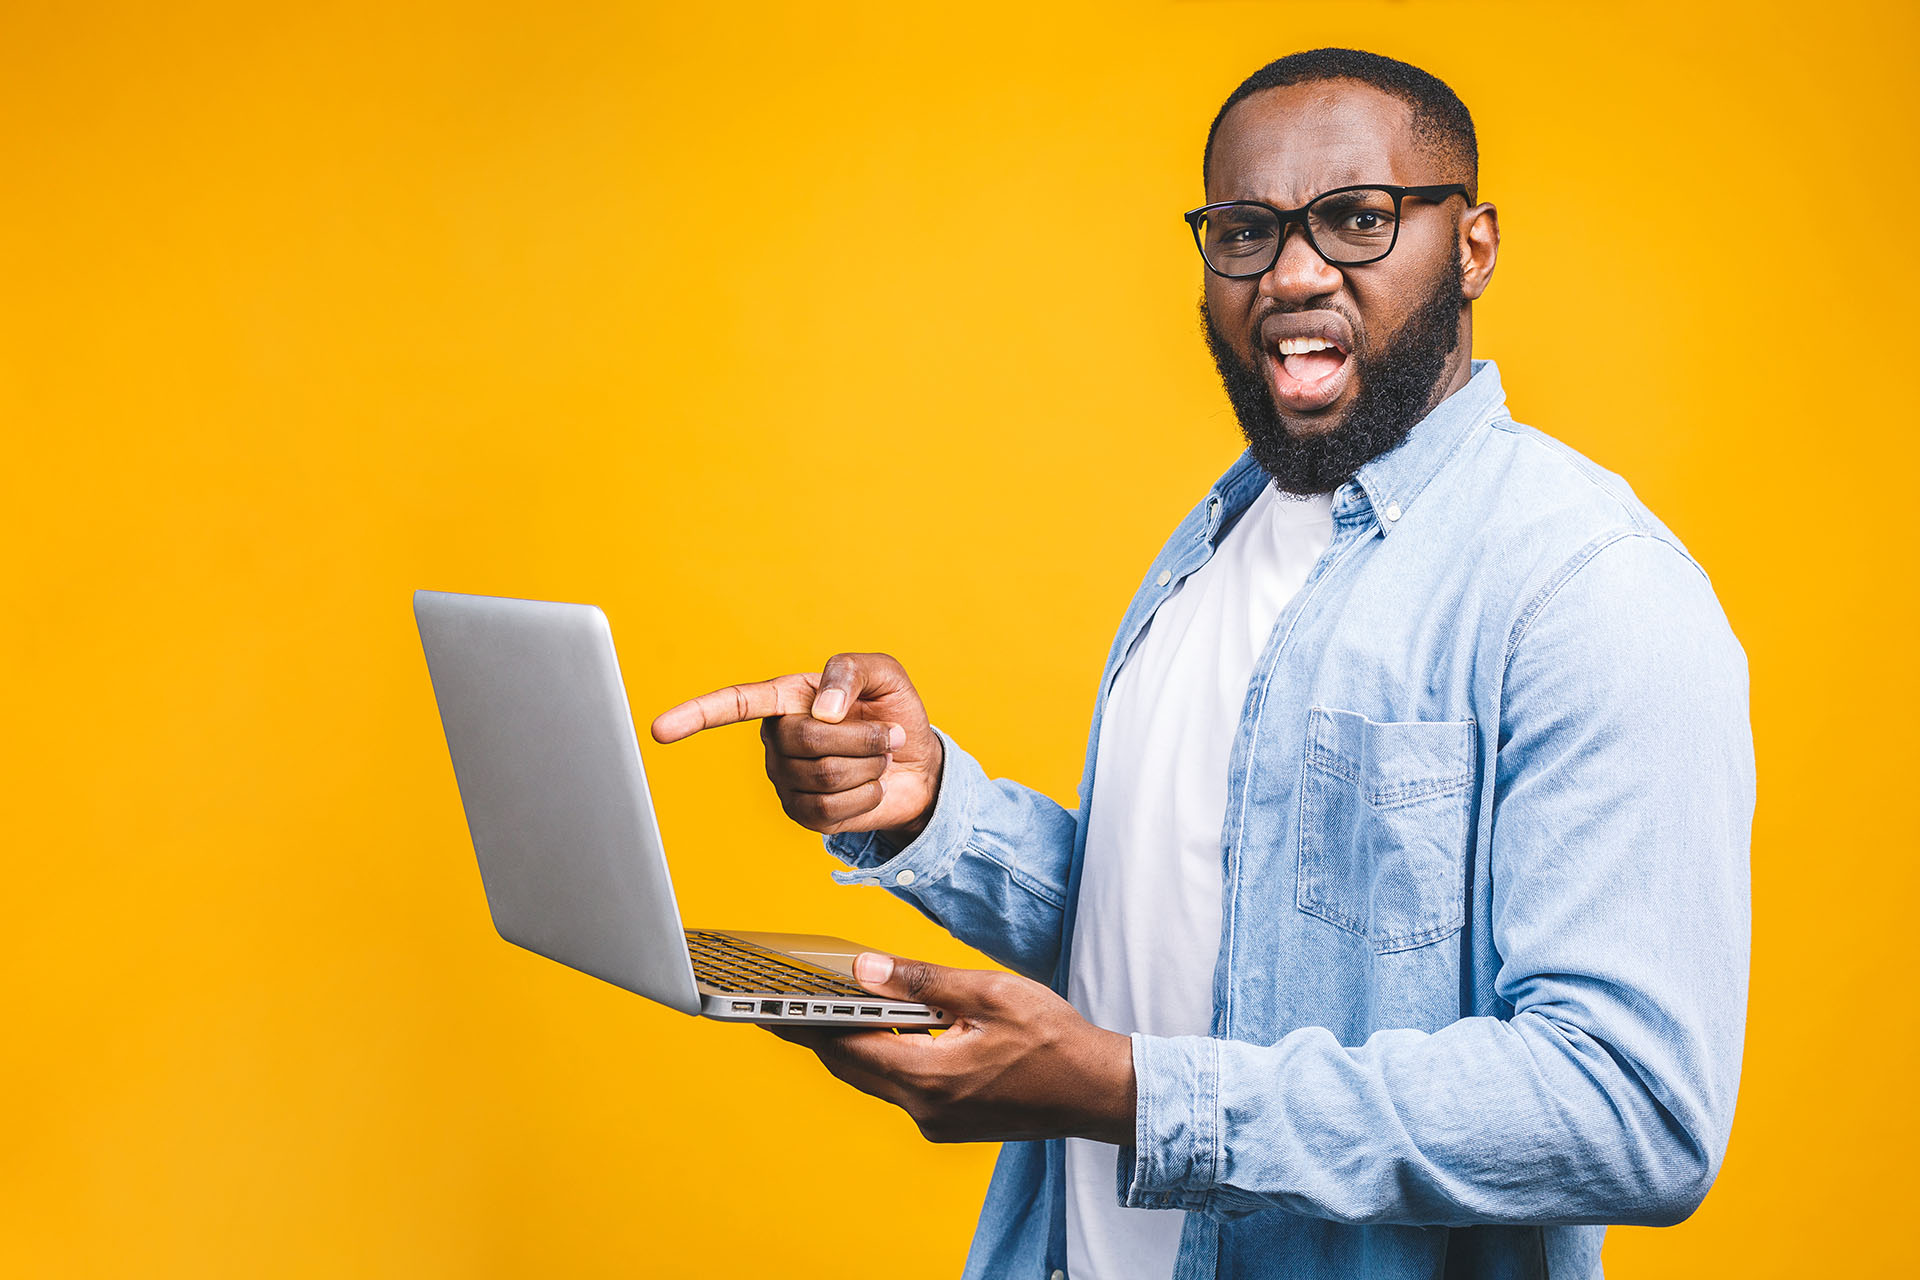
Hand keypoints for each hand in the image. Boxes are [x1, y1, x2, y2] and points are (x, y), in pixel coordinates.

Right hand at [650, 653, 943, 839]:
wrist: (918, 765)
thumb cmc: (893, 712)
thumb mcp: (884, 675)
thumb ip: (850, 671)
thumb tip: (820, 709)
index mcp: (787, 698)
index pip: (734, 705)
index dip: (697, 715)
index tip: (659, 730)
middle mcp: (777, 738)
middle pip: (806, 741)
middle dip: (861, 738)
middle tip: (886, 736)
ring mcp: (787, 779)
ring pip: (823, 777)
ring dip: (868, 767)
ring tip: (876, 760)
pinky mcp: (803, 814)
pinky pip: (830, 810)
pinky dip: (866, 797)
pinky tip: (869, 788)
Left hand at [767, 953, 1136, 1145]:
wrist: (1099, 1092)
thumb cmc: (1054, 1039)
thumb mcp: (988, 993)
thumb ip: (923, 981)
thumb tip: (866, 969)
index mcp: (930, 1076)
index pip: (846, 1047)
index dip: (804, 1024)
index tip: (769, 1006)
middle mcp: (925, 1109)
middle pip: (852, 1067)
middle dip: (818, 1033)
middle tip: (784, 1003)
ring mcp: (937, 1123)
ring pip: (875, 1079)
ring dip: (853, 1045)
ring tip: (830, 1009)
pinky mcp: (949, 1124)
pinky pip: (901, 1089)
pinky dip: (886, 1058)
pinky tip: (886, 1032)